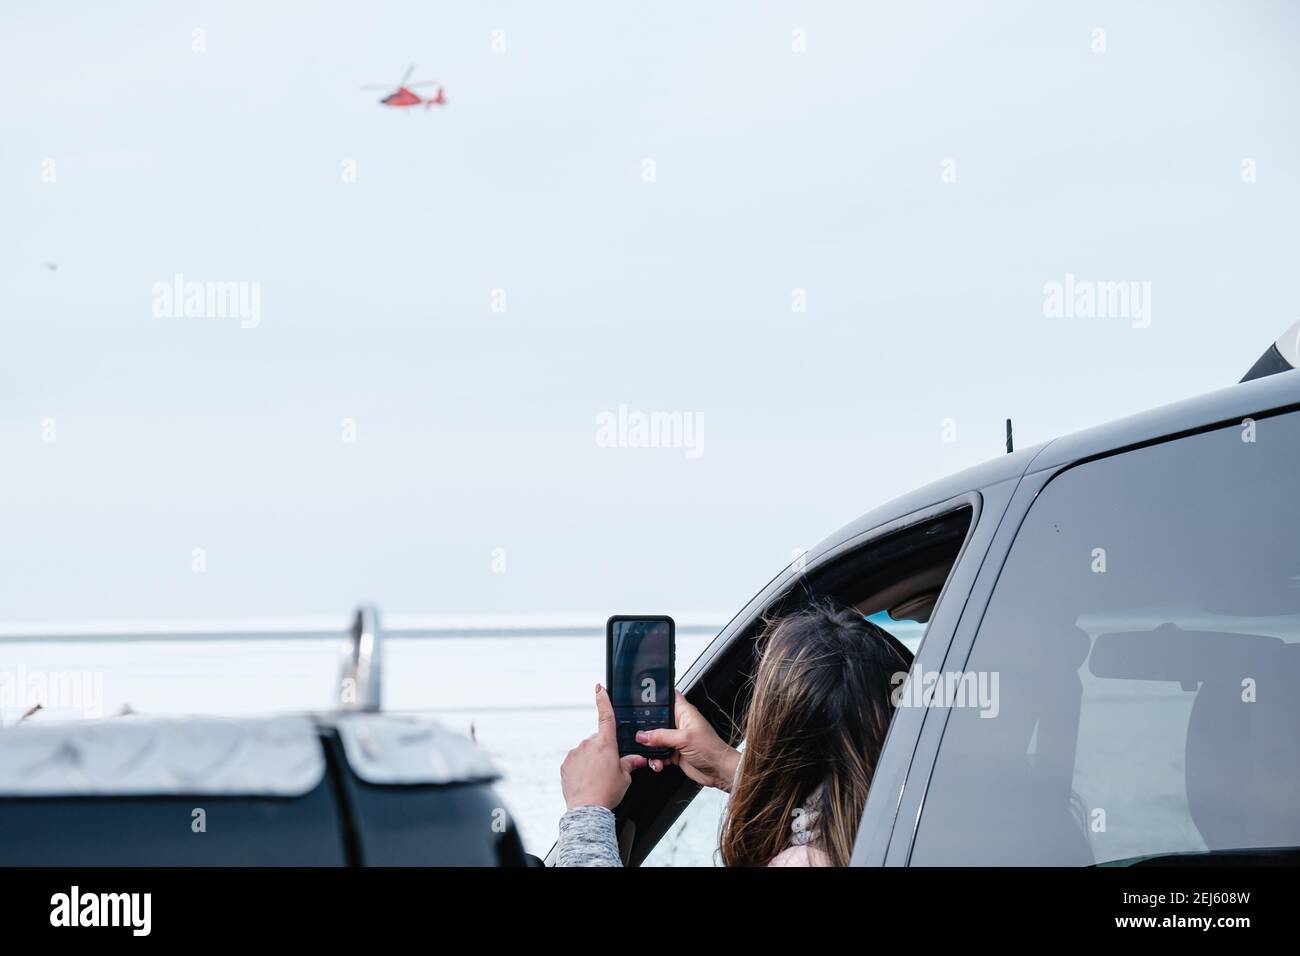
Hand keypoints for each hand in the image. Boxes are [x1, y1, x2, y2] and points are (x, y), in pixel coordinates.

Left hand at [560, 684, 647, 809]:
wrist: (588, 809)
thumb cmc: (608, 792)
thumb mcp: (625, 777)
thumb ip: (631, 763)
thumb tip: (639, 759)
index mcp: (606, 744)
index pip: (606, 716)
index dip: (603, 700)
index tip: (599, 688)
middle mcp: (589, 744)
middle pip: (598, 740)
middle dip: (603, 750)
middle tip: (608, 769)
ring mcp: (575, 753)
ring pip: (586, 751)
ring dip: (591, 759)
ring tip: (596, 778)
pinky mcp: (566, 764)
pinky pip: (575, 761)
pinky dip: (581, 768)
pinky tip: (586, 780)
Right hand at [636, 691, 740, 791]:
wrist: (718, 771)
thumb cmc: (711, 749)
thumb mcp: (684, 739)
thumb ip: (661, 736)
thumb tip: (643, 735)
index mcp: (684, 713)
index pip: (669, 697)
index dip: (656, 696)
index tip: (641, 699)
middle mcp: (679, 724)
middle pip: (657, 720)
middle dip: (647, 728)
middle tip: (640, 734)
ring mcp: (676, 739)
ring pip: (655, 739)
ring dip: (650, 747)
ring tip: (650, 753)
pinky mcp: (674, 752)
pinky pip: (659, 753)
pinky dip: (656, 759)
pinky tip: (658, 763)